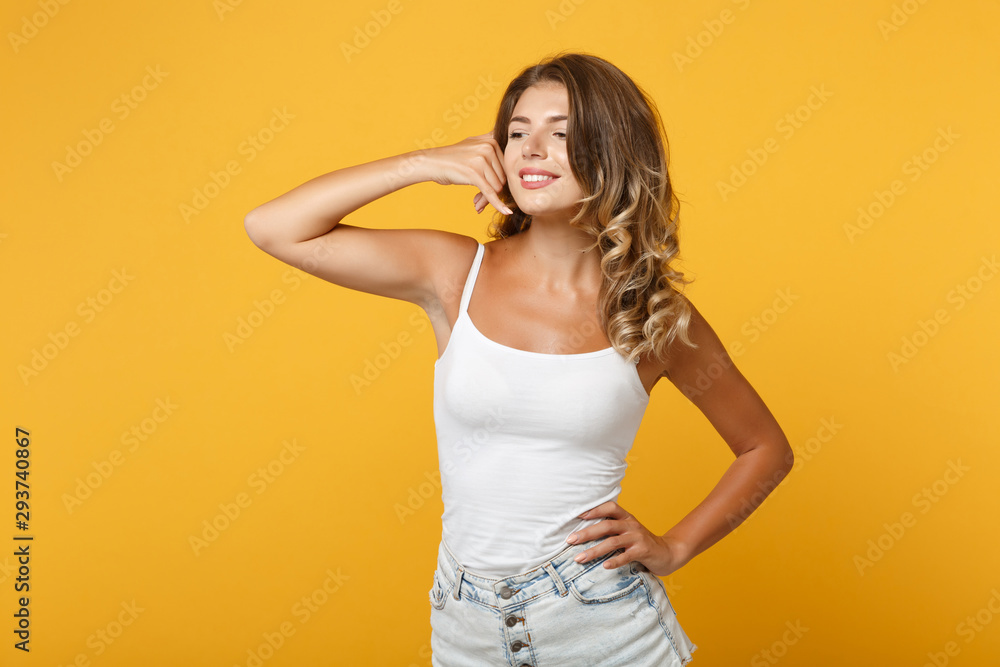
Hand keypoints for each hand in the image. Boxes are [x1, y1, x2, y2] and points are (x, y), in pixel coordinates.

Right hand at [411, 133, 512, 214]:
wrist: (432, 162)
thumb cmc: (452, 158)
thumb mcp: (473, 144)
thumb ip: (489, 144)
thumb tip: (507, 150)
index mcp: (491, 140)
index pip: (505, 166)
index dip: (498, 180)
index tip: (490, 188)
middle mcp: (489, 147)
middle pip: (502, 177)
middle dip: (493, 191)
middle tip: (479, 198)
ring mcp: (482, 160)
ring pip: (497, 187)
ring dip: (487, 199)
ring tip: (476, 201)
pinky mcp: (475, 174)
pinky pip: (490, 193)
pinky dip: (498, 204)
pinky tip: (506, 212)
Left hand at [565, 501, 687, 577]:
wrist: (668, 553)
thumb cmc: (641, 543)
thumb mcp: (628, 531)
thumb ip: (612, 529)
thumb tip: (583, 532)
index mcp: (626, 517)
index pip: (610, 507)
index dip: (594, 509)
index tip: (577, 516)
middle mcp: (631, 525)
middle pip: (606, 525)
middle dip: (586, 533)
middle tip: (570, 540)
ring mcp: (638, 538)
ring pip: (613, 542)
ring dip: (594, 550)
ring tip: (579, 558)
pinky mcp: (644, 551)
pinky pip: (627, 556)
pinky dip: (615, 561)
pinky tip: (604, 566)